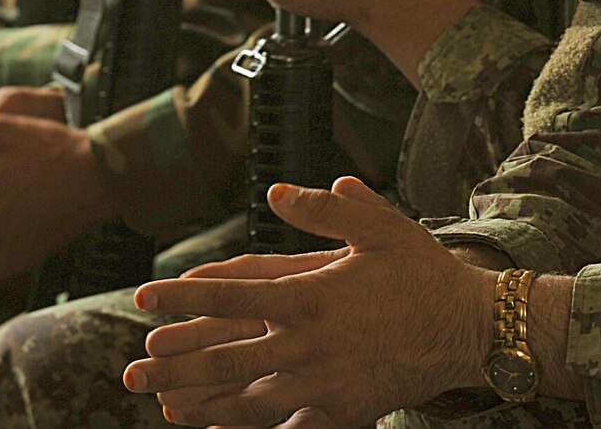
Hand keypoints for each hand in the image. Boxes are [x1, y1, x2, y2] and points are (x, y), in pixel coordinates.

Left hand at [126, 178, 493, 427]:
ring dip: (202, 401)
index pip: (231, 295)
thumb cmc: (422, 273)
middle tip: (132, 369)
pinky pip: (285, 426)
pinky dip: (249, 428)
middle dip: (174, 363)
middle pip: (225, 356)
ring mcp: (321, 384)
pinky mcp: (340, 411)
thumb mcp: (379, 228)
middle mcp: (307, 345)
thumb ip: (325, 210)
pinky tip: (222, 427)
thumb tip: (275, 194)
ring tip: (164, 404)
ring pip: (246, 399)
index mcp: (310, 296)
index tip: (144, 296)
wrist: (469, 330)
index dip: (183, 296)